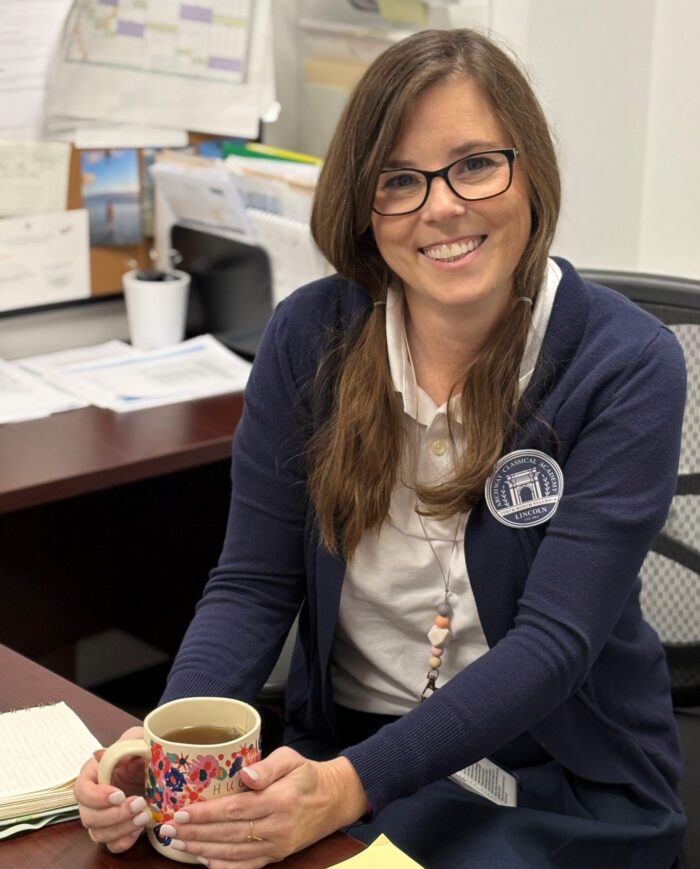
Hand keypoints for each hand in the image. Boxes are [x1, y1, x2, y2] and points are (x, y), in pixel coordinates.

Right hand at [74, 725, 148, 851]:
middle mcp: (93, 799)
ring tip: (144, 817)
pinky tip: (139, 830)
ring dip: (121, 829)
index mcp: (93, 774)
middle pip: (88, 816)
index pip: (81, 790)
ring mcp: (103, 817)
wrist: (161, 768)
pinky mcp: (117, 830)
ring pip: (98, 834)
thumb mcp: (138, 740)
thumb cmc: (144, 750)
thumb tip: (99, 754)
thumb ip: (123, 744)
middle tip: (139, 803)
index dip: (97, 796)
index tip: (119, 795)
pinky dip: (124, 841)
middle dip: (113, 815)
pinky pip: (112, 845)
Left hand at [156, 746, 367, 867]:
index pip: (235, 809)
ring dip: (202, 849)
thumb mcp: (292, 759)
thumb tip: (245, 775)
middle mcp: (276, 828)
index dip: (205, 814)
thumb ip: (269, 766)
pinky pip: (246, 866)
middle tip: (168, 829)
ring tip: (177, 843)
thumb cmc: (307, 774)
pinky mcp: (277, 856)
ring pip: (233, 853)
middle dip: (195, 833)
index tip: (181, 812)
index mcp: (279, 801)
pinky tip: (203, 860)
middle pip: (228, 834)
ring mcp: (276, 846)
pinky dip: (222, 867)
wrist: (335, 800)